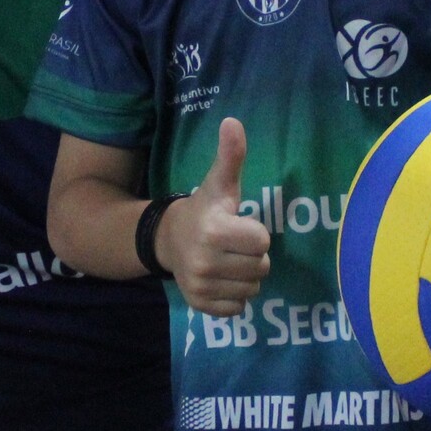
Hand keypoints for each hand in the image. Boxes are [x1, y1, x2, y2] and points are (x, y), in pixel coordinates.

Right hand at [157, 117, 270, 314]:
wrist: (168, 238)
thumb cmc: (204, 208)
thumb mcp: (219, 183)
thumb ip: (230, 156)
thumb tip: (233, 121)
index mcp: (214, 230)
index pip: (262, 241)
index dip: (255, 232)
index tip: (238, 225)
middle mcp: (205, 261)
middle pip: (261, 268)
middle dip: (252, 256)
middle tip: (233, 244)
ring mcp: (201, 286)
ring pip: (252, 289)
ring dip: (245, 276)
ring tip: (227, 260)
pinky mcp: (200, 305)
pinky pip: (238, 308)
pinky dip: (234, 295)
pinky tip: (221, 278)